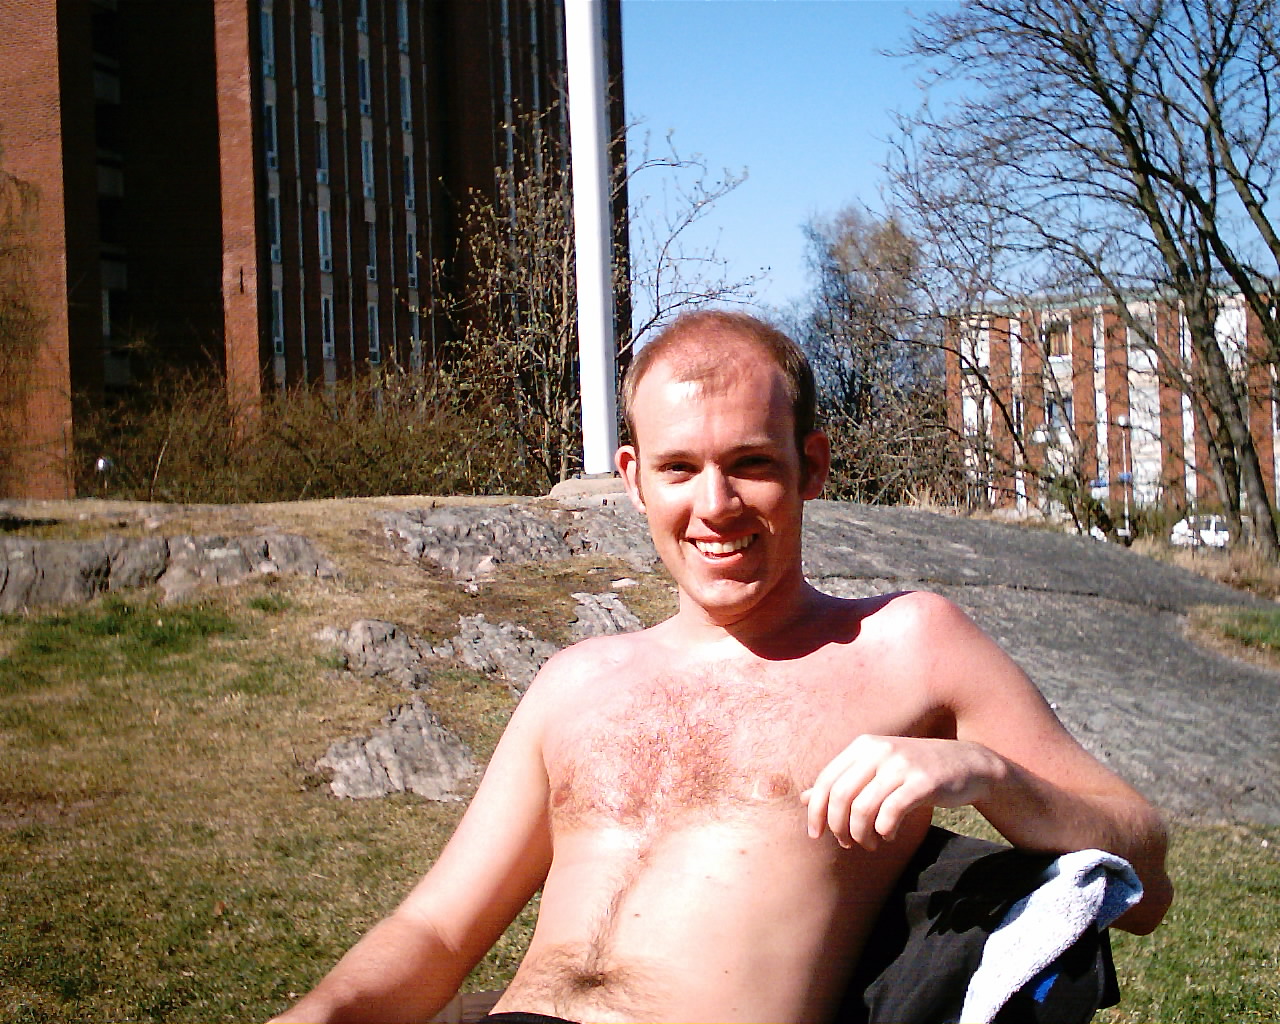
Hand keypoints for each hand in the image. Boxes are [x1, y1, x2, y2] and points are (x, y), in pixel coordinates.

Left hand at [801, 735, 1004, 849]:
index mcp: (862, 746)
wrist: (966, 764)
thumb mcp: (875, 770)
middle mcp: (878, 750)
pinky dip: (884, 831)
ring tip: (870, 844)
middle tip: (847, 844)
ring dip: (861, 834)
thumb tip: (803, 798)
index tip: (816, 835)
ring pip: (863, 808)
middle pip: (840, 796)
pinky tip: (889, 835)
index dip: (815, 811)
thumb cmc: (913, 771)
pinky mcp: (923, 782)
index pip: (825, 780)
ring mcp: (901, 765)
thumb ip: (842, 782)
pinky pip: (891, 813)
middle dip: (837, 827)